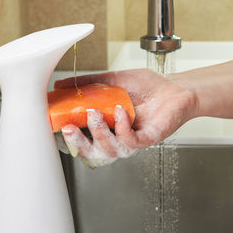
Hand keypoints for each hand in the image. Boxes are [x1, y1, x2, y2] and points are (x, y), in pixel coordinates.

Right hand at [54, 68, 197, 167]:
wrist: (175, 87)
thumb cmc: (146, 86)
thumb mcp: (112, 81)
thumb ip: (88, 84)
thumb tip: (61, 84)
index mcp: (107, 127)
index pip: (84, 139)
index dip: (70, 138)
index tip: (57, 125)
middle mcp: (117, 137)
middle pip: (93, 152)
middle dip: (79, 143)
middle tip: (68, 129)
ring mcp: (131, 140)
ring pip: (109, 150)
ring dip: (99, 133)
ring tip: (95, 113)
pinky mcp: (147, 139)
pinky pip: (130, 142)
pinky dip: (121, 127)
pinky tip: (120, 111)